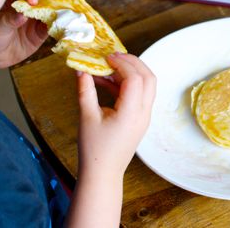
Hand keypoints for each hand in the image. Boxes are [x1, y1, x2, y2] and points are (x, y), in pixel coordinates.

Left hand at [0, 0, 56, 89]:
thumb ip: (8, 19)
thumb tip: (22, 15)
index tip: (32, 0)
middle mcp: (27, 4)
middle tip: (54, 3)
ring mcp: (36, 17)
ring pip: (52, 8)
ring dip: (59, 10)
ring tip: (62, 14)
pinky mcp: (41, 32)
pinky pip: (52, 26)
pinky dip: (58, 25)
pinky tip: (61, 26)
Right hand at [76, 53, 155, 178]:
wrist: (103, 173)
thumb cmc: (94, 149)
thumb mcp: (86, 117)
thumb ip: (85, 91)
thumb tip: (81, 69)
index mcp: (132, 112)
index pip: (135, 78)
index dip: (122, 63)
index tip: (106, 56)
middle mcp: (144, 113)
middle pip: (149, 78)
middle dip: (133, 62)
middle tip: (113, 56)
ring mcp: (145, 116)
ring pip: (148, 85)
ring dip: (132, 72)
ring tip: (109, 67)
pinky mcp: (141, 119)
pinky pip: (140, 95)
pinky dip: (128, 84)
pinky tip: (108, 82)